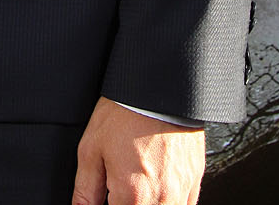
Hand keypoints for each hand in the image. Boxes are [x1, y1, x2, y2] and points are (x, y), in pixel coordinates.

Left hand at [72, 97, 203, 204]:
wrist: (157, 86)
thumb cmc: (125, 113)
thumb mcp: (91, 148)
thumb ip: (85, 190)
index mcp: (132, 197)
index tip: (107, 197)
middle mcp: (160, 200)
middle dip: (127, 204)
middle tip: (119, 189)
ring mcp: (180, 192)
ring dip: (147, 204)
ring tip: (136, 185)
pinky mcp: (193, 181)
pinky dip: (168, 202)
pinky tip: (155, 188)